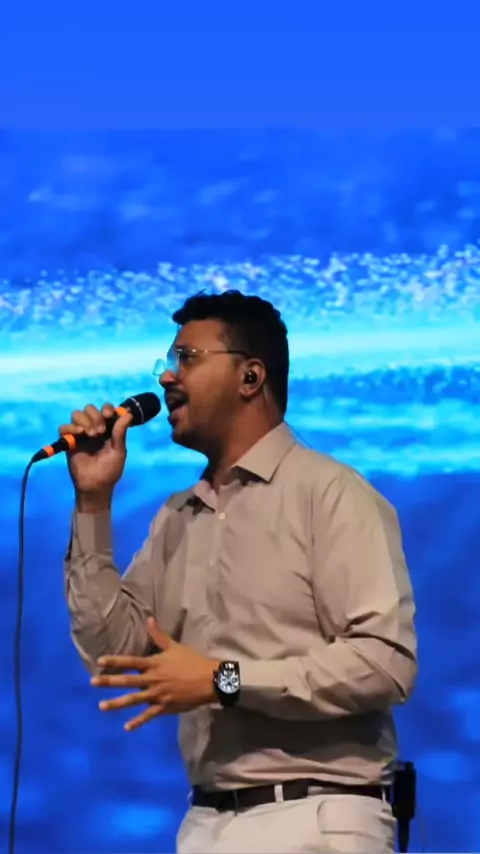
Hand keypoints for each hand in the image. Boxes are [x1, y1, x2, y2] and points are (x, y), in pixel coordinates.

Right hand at [58, 402, 132, 500]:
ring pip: (76, 414)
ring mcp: (80, 433)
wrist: (96, 485)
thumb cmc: (110, 470)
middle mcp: (93, 427)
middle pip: (89, 408)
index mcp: (107, 428)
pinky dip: (71, 427)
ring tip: (92, 434)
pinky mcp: (68, 441)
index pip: (105, 409)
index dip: (106, 408)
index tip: (108, 415)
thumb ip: (120, 433)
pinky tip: (80, 434)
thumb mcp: (119, 451)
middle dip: (95, 416)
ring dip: (85, 420)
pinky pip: (64, 427)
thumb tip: (128, 414)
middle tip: (101, 431)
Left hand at [91, 618, 218, 730]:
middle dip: (109, 681)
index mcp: (154, 664)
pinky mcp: (164, 707)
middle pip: (127, 680)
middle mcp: (153, 679)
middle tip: (92, 682)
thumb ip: (159, 635)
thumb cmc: (191, 661)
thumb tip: (149, 618)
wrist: (208, 680)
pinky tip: (126, 727)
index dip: (115, 661)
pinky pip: (148, 716)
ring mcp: (157, 695)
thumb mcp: (174, 646)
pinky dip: (138, 722)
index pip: (131, 661)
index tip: (99, 661)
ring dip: (116, 703)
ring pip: (134, 700)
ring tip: (101, 706)